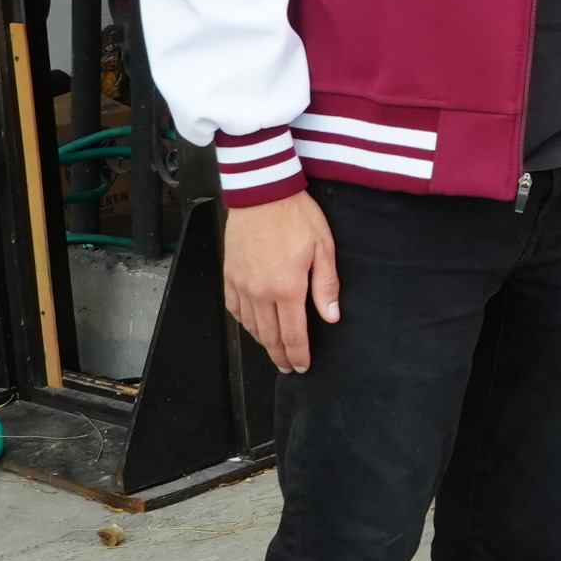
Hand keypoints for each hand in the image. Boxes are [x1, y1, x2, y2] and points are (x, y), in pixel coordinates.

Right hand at [222, 190, 339, 371]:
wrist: (263, 194)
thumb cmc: (295, 216)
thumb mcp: (323, 248)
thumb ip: (326, 285)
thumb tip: (331, 315)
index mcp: (287, 288)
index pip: (293, 333)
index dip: (298, 354)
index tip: (302, 366)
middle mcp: (261, 292)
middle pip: (270, 335)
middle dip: (280, 355)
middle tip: (288, 367)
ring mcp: (241, 284)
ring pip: (251, 326)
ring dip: (263, 342)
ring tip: (274, 350)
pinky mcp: (229, 274)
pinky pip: (234, 308)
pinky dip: (244, 322)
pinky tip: (252, 325)